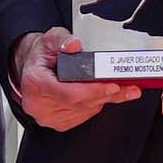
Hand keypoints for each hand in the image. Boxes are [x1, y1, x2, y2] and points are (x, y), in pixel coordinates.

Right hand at [12, 29, 131, 131]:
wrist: (33, 69)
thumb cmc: (42, 56)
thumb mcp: (50, 38)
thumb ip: (62, 39)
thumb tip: (74, 45)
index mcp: (35, 83)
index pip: (68, 93)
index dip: (93, 91)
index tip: (113, 86)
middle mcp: (38, 104)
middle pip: (80, 104)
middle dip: (106, 94)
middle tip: (129, 87)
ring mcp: (48, 117)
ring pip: (85, 111)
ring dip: (104, 100)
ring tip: (121, 88)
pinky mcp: (58, 123)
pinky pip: (83, 116)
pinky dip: (96, 105)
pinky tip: (102, 95)